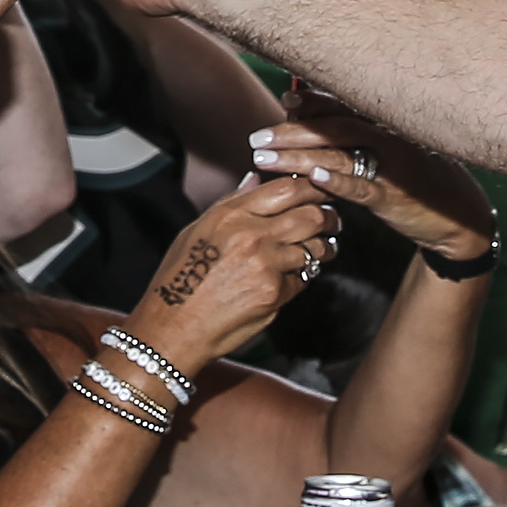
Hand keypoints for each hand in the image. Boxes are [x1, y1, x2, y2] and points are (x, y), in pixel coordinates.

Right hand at [124, 172, 339, 372]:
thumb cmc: (179, 278)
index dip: (311, 187)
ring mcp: (266, 265)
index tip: (319, 190)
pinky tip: (293, 276)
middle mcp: (251, 235)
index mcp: (231, 215)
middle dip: (329, 215)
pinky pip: (303, 279)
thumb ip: (231, 203)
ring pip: (315, 248)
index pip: (287, 189)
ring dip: (323, 247)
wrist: (175, 326)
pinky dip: (301, 277)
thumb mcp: (197, 230)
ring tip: (322, 248)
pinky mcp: (275, 294)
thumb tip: (257, 180)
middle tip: (332, 219)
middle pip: (311, 215)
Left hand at [249, 89, 495, 262]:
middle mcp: (390, 140)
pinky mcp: (396, 198)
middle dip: (292, 131)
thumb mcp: (396, 153)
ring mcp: (393, 168)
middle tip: (257, 139)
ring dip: (298, 156)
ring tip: (265, 160)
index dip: (313, 102)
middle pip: (334, 128)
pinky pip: (363, 188)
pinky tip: (312, 178)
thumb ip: (363, 137)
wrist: (462, 218)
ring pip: (340, 155)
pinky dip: (338, 182)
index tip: (284, 102)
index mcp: (388, 126)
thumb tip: (318, 123)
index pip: (344, 107)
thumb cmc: (421, 181)